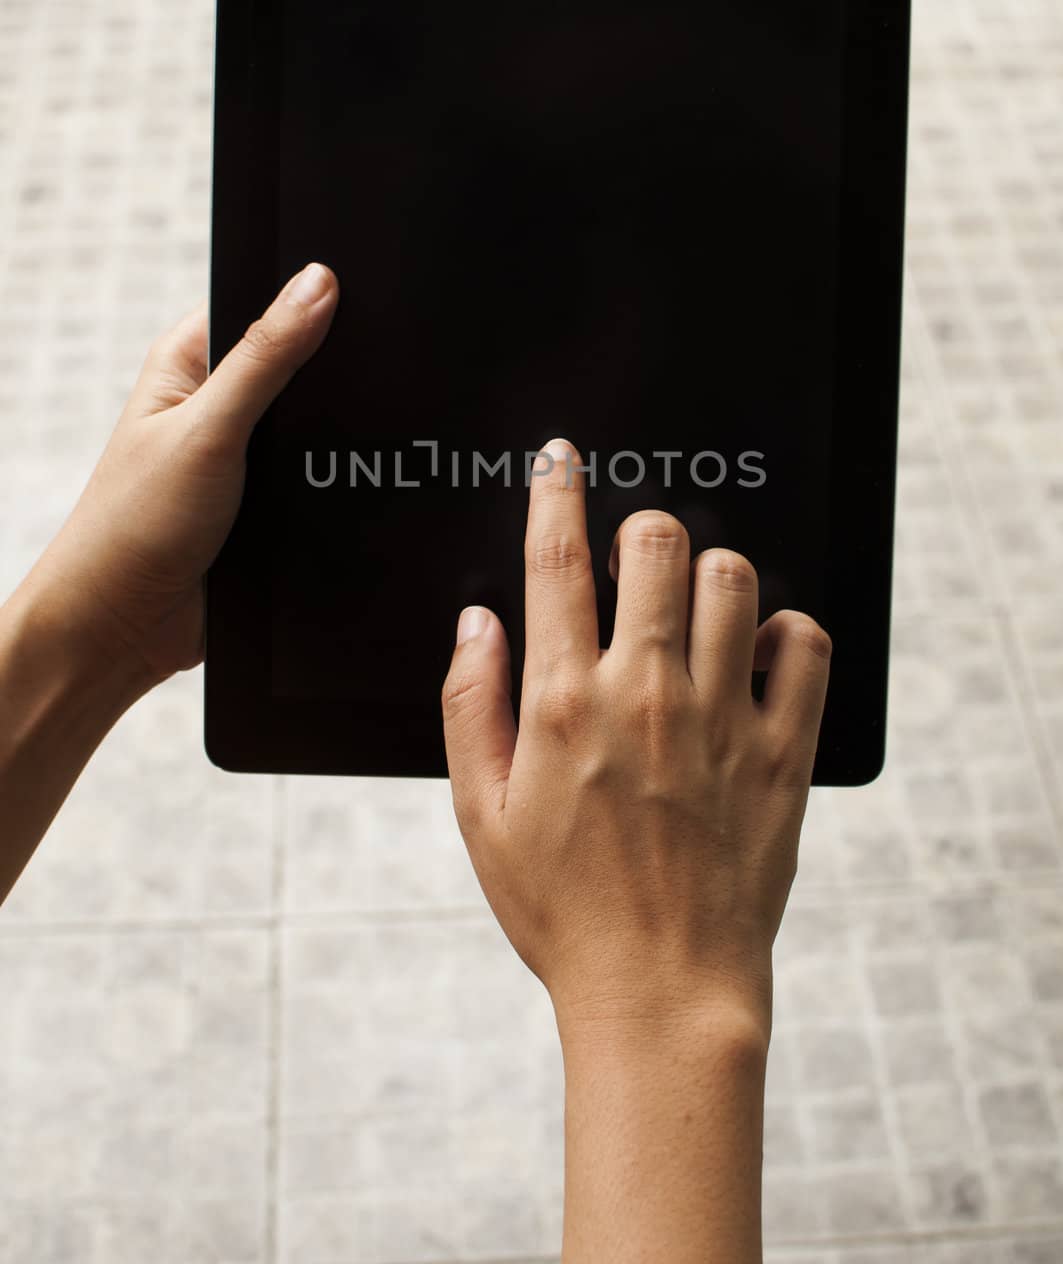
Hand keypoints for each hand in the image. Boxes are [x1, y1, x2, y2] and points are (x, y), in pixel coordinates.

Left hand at [28, 262, 338, 687]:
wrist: (122, 629)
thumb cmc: (133, 524)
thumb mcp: (208, 430)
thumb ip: (266, 359)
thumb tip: (318, 283)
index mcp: (190, 362)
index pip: (262, 302)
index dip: (310, 298)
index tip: (365, 296)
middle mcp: (218, 403)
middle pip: (300, 365)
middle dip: (334, 375)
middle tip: (375, 374)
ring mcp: (245, 456)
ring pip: (316, 427)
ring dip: (336, 438)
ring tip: (369, 436)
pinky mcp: (267, 504)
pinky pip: (319, 478)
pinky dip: (336, 481)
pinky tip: (362, 482)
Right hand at [441, 437, 830, 1041]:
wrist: (661, 991)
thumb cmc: (563, 910)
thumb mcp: (482, 815)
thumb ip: (471, 706)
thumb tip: (478, 622)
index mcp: (564, 703)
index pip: (556, 559)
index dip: (556, 489)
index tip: (560, 457)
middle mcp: (646, 694)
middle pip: (658, 542)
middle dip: (641, 530)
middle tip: (634, 560)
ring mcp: (722, 719)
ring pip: (733, 579)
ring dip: (710, 576)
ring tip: (694, 614)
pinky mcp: (782, 752)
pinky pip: (804, 645)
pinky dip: (784, 633)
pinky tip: (754, 658)